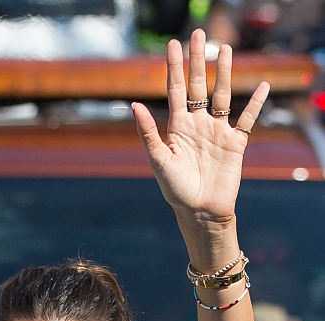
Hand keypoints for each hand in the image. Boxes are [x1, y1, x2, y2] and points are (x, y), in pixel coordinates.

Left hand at [132, 30, 269, 227]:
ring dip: (225, 73)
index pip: (175, 89)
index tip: (173, 44)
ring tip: (226, 49)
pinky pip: (248, 118)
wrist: (200, 212)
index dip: (174, 67)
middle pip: (199, 85)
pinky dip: (255, 103)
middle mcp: (198, 125)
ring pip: (223, 95)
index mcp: (178, 127)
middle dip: (198, 60)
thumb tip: (134, 105)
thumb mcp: (158, 160)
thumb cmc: (176, 190)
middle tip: (198, 34)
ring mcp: (217, 132)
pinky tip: (262, 86)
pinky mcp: (236, 143)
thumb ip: (148, 133)